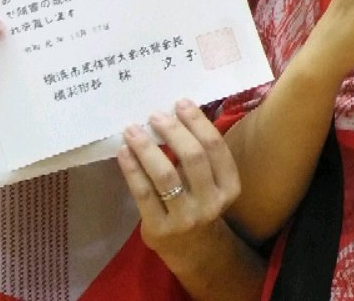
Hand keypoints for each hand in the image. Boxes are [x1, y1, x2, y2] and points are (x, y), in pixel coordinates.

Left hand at [119, 100, 241, 257]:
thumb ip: (201, 156)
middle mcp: (211, 202)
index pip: (215, 148)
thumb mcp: (212, 184)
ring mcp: (185, 217)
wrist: (191, 249)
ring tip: (133, 130)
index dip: (198, 123)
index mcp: (229, 186)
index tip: (180, 103)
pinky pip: (143, 193)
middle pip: (193, 158)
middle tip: (155, 115)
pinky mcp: (159, 228)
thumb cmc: (199, 204)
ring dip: (147, 148)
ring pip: (165, 175)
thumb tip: (177, 113)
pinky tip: (124, 152)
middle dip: (173, 131)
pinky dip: (132, 169)